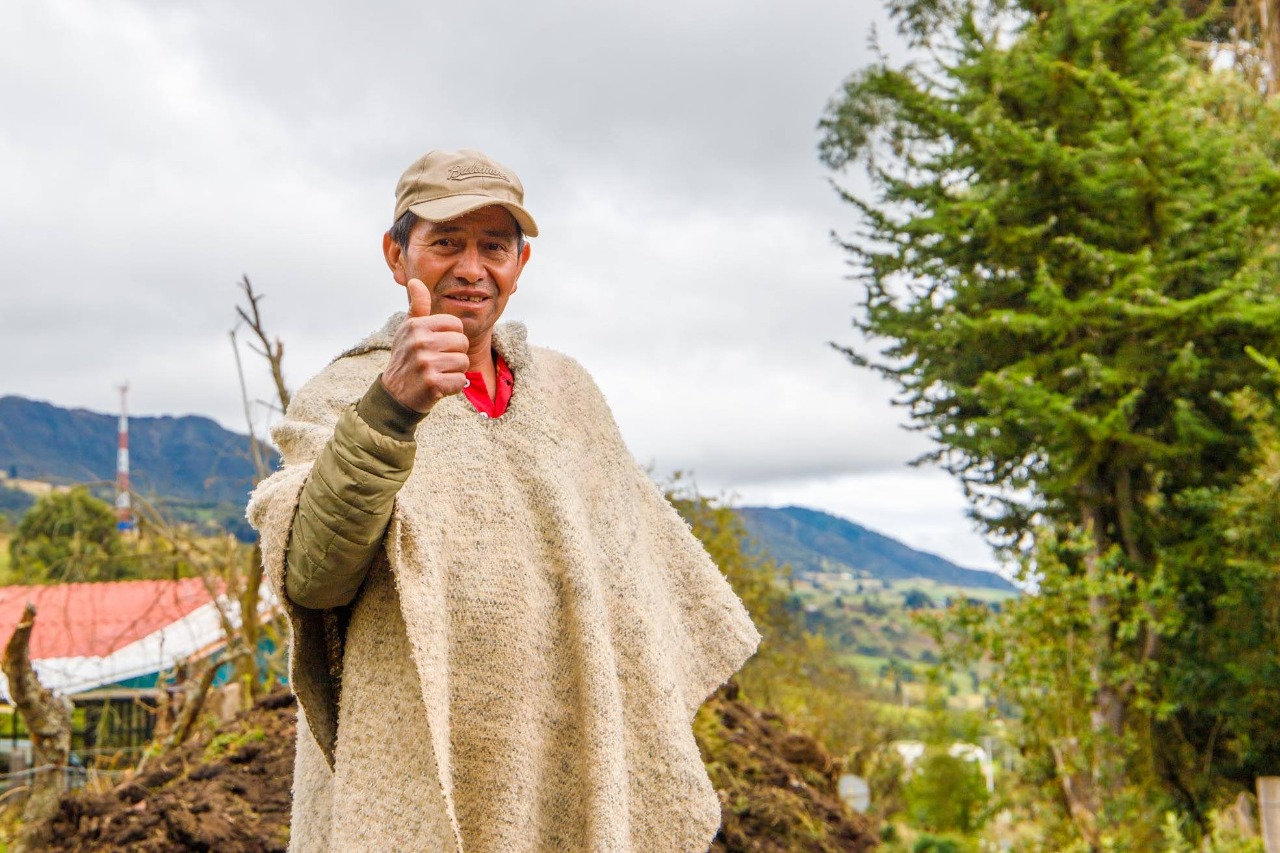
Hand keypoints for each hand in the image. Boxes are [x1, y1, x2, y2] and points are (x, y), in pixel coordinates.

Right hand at [381, 279, 470, 412]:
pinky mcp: (432, 384)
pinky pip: (461, 381)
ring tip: (438, 373)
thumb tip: (415, 281)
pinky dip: (453, 386)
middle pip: (462, 343)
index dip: (452, 336)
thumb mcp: (409, 330)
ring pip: (463, 362)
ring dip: (455, 371)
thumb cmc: (407, 358)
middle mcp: (419, 342)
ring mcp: (425, 364)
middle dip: (455, 354)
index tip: (438, 346)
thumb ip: (418, 307)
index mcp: (416, 326)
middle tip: (438, 362)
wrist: (395, 394)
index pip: (455, 324)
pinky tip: (439, 386)